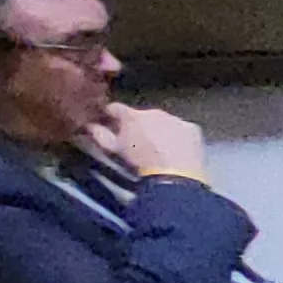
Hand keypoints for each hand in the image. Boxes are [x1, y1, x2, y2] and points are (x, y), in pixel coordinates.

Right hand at [94, 104, 208, 181]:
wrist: (174, 174)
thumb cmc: (139, 161)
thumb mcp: (115, 149)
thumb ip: (101, 135)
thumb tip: (90, 126)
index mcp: (132, 115)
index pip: (116, 108)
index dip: (111, 114)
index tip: (108, 120)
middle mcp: (154, 112)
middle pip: (143, 115)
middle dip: (139, 124)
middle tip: (138, 138)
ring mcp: (176, 119)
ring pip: (164, 121)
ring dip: (160, 129)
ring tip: (159, 146)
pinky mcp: (192, 128)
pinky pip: (182, 129)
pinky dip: (179, 135)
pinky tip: (177, 148)